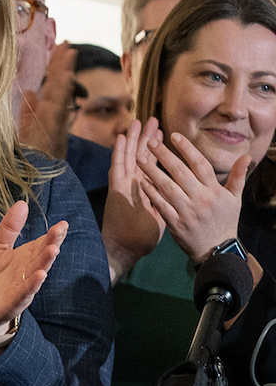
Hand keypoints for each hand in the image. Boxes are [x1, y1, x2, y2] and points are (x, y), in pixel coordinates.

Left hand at [0, 200, 66, 349]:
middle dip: (52, 244)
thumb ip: (9, 227)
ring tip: (53, 250)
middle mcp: (29, 271)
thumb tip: (22, 203)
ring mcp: (23, 287)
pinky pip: (24, 293)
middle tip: (60, 232)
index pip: (43, 243)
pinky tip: (39, 276)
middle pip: (42, 256)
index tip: (63, 224)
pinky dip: (32, 285)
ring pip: (37, 273)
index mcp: (27, 256)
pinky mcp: (14, 302)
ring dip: (45, 263)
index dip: (53, 235)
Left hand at [19, 42, 77, 159]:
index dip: (58, 68)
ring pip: (61, 91)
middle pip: (60, 85)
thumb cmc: (31, 155)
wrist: (30, 175)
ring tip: (68, 52)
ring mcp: (54, 120)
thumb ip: (29, 110)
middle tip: (66, 44)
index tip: (61, 50)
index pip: (55, 85)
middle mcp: (55, 115)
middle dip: (62, 65)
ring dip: (64, 71)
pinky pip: (59, 104)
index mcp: (49, 114)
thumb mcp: (27, 129)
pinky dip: (63, 90)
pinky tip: (65, 75)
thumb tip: (30, 91)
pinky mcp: (52, 126)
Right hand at [101, 117, 163, 282]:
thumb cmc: (142, 236)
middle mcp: (133, 184)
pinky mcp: (116, 190)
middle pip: (140, 156)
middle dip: (147, 139)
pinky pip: (117, 167)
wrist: (126, 248)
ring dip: (132, 139)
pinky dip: (118, 152)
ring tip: (137, 122)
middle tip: (153, 120)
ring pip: (128, 157)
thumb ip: (170, 202)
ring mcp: (123, 186)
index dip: (160, 150)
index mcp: (146, 190)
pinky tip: (121, 138)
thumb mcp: (162, 216)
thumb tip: (184, 194)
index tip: (167, 134)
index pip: (153, 165)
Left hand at [138, 129, 248, 263]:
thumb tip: (246, 156)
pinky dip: (151, 194)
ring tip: (139, 159)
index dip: (187, 148)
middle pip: (180, 172)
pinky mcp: (176, 224)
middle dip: (164, 155)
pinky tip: (141, 182)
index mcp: (214, 190)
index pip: (200, 164)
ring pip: (167, 187)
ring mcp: (187, 211)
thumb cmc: (225, 221)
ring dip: (152, 172)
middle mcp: (201, 198)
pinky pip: (161, 205)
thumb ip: (238, 176)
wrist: (218, 249)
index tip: (174, 135)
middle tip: (150, 142)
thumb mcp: (235, 199)